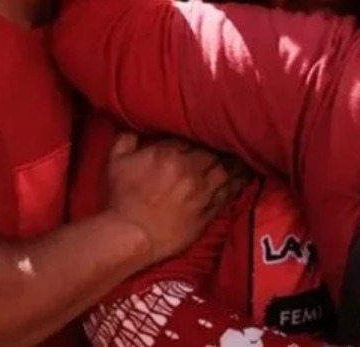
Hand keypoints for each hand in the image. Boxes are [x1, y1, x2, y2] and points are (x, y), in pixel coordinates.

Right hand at [105, 134, 242, 263]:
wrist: (130, 236)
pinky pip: (228, 194)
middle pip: (213, 153)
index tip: (203, 136)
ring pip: (226, 171)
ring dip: (234, 164)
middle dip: (219, 148)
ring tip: (243, 157)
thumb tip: (133, 123)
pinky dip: (237, 184)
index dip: (198, 136)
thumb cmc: (120, 200)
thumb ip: (126, 138)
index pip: (191, 138)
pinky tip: (244, 178)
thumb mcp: (115, 162)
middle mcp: (189, 171)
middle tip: (228, 143)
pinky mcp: (207, 212)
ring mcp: (201, 192)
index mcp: (167, 154)